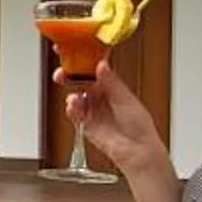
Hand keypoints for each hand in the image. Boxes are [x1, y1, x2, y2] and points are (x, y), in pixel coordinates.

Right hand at [62, 62, 168, 179]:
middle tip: (62, 72)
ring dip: (70, 93)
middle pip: (80, 80)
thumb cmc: (139, 126)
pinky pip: (74, 113)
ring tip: (73, 96)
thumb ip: (111, 82)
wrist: (137, 150)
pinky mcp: (85, 124)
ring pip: (75, 95)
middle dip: (69, 75)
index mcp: (112, 86)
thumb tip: (101, 64)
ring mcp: (92, 110)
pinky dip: (71, 109)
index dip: (83, 59)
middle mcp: (100, 96)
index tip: (72, 50)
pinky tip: (74, 106)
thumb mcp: (125, 98)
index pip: (94, 68)